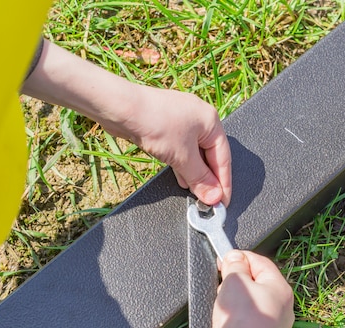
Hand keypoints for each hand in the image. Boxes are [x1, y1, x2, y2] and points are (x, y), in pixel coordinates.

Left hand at [117, 85, 231, 205]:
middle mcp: (199, 118)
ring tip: (194, 192)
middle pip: (210, 156)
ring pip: (195, 153)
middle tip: (207, 200)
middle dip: (209, 179)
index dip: (224, 183)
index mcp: (211, 121)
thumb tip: (213, 196)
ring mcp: (182, 121)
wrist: (121, 107)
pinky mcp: (166, 126)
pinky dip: (182, 164)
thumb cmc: (154, 121)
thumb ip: (200, 179)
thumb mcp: (182, 157)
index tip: (222, 202)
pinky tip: (180, 177)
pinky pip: (181, 149)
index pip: (224, 158)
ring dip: (195, 173)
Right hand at [189, 250, 293, 327]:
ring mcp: (276, 327)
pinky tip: (228, 318)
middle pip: (260, 283)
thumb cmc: (241, 317)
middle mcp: (284, 309)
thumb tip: (234, 257)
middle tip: (222, 278)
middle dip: (239, 278)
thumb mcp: (234, 280)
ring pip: (256, 303)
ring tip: (224, 300)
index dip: (241, 257)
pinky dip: (240, 315)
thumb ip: (234, 264)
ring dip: (239, 297)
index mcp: (282, 289)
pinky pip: (252, 320)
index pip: (262, 263)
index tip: (225, 257)